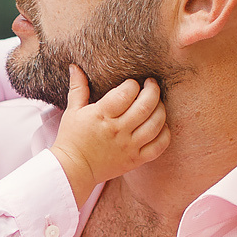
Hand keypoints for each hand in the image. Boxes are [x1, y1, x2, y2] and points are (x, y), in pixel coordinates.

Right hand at [49, 68, 168, 198]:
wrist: (73, 169)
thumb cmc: (72, 138)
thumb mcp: (72, 111)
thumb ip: (78, 88)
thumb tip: (75, 66)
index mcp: (101, 116)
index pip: (126, 94)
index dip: (133, 84)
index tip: (132, 84)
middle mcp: (117, 130)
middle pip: (145, 106)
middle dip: (153, 90)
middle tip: (151, 84)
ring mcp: (128, 146)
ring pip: (155, 124)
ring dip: (161, 109)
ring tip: (157, 103)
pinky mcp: (135, 160)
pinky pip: (159, 146)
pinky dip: (165, 133)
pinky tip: (160, 125)